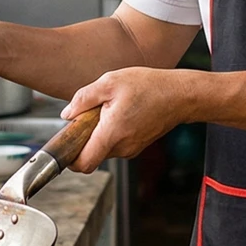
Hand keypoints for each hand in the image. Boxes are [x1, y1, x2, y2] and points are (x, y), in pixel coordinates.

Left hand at [61, 67, 196, 171]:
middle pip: (91, 155)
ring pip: (104, 149)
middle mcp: (122, 147)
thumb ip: (83, 98)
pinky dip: (111, 134)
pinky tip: (120, 113)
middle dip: (84, 139)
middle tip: (90, 115)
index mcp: (112, 133)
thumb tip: (67, 114)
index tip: (65, 145)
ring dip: (99, 135)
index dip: (70, 159)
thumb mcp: (110, 82)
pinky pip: (116, 145)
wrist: (180, 95)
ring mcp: (131, 149)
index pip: (84, 164)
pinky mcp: (137, 146)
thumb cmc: (149, 86)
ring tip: (109, 110)